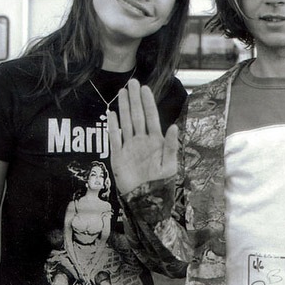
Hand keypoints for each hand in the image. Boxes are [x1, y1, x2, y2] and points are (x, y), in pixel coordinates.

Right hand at [109, 79, 177, 194]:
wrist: (145, 202)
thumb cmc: (160, 185)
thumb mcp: (169, 166)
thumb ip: (171, 146)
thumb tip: (173, 126)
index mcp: (156, 142)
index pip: (151, 118)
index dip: (148, 103)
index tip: (145, 88)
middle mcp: (142, 141)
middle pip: (137, 116)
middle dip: (135, 99)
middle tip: (132, 82)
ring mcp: (129, 147)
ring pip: (126, 123)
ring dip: (124, 108)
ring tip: (122, 92)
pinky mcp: (118, 157)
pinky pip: (114, 138)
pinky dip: (113, 126)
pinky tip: (112, 114)